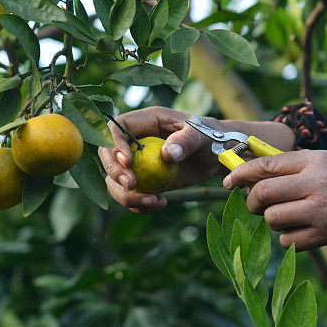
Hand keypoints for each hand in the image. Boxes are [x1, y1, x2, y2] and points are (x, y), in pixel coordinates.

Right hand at [98, 107, 224, 212]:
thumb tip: (166, 153)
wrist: (219, 157)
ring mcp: (139, 163)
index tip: (128, 162)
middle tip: (132, 186)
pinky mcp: (146, 182)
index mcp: (146, 121)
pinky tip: (161, 203)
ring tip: (151, 201)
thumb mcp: (203, 135)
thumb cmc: (212, 137)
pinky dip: (140, 205)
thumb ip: (187, 140)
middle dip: (114, 172)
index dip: (114, 143)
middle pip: (108, 155)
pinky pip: (131, 196)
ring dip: (125, 195)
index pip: (117, 127)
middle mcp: (136, 141)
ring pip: (115, 180)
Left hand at [223, 150, 326, 249]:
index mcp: (315, 160)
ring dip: (273, 219)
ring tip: (286, 216)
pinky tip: (300, 231)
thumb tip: (264, 167)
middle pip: (263, 193)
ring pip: (273, 218)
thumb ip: (301, 163)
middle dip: (252, 201)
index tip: (228, 180)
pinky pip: (290, 240)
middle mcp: (315, 184)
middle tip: (255, 204)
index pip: (266, 164)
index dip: (240, 172)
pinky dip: (288, 238)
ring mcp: (321, 211)